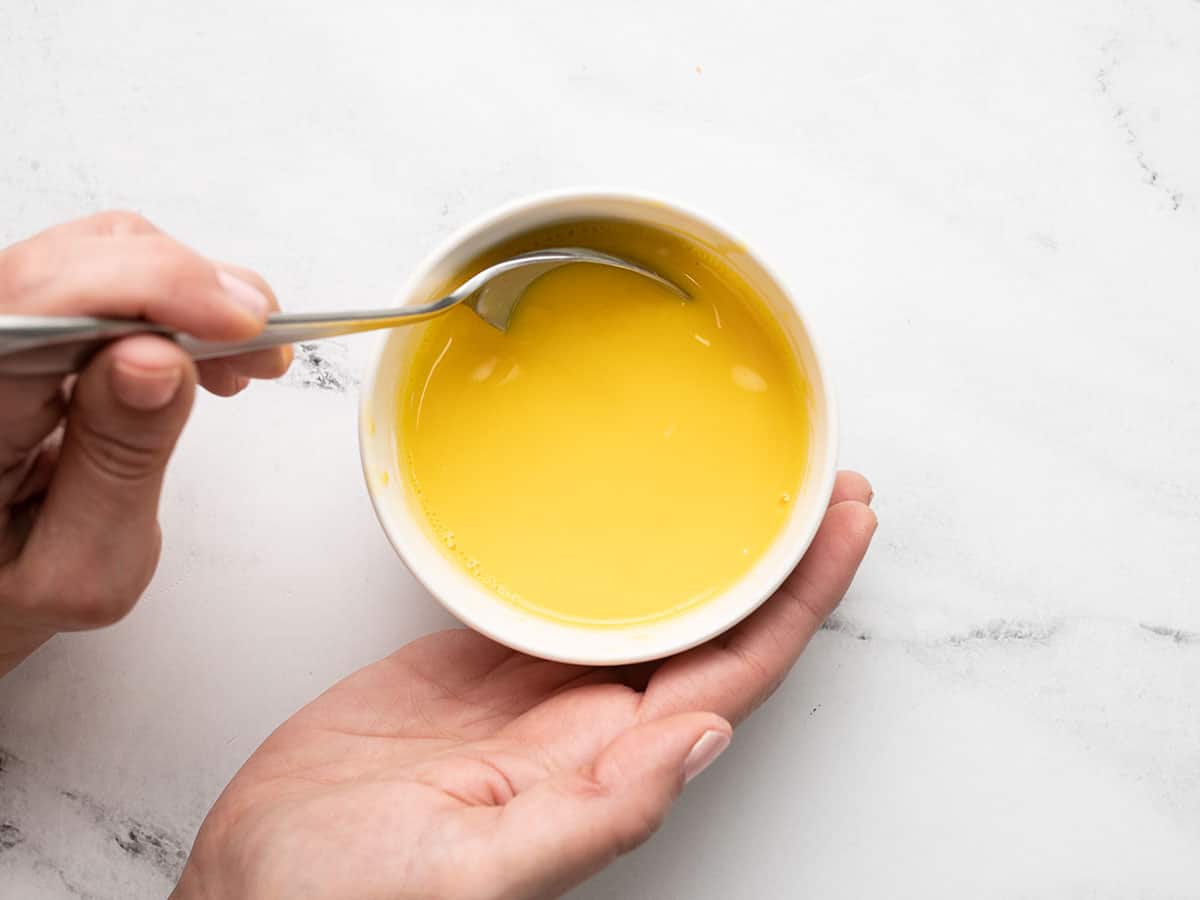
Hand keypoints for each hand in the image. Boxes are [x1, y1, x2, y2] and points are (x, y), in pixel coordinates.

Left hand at [0, 211, 289, 674]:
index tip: (243, 324)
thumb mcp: (80, 566)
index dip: (156, 287)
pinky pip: (99, 276)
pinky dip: (169, 302)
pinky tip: (201, 352)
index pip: (46, 298)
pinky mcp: (22, 325)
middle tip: (264, 345)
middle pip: (79, 256)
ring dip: (187, 292)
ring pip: (97, 251)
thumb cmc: (9, 596)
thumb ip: (119, 462)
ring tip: (239, 358)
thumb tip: (159, 358)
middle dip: (190, 287)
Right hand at [175, 472, 875, 899]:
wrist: (252, 891)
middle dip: (774, 559)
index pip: (734, 669)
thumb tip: (703, 738)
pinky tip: (623, 521)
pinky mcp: (469, 660)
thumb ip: (598, 814)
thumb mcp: (481, 872)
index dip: (799, 602)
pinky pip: (556, 596)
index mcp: (605, 769)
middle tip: (821, 485)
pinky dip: (601, 554)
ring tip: (744, 488)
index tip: (845, 529)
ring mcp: (528, 689)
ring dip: (701, 552)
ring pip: (642, 606)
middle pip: (708, 626)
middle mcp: (584, 725)